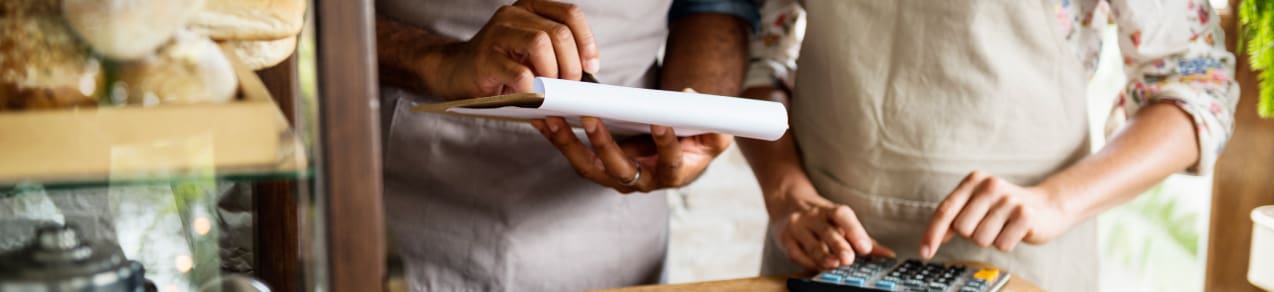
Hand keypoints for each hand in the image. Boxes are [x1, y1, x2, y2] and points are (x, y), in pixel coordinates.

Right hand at [418, 0, 599, 97]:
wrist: (457, 74)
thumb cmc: (502, 68)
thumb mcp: (533, 56)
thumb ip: (559, 59)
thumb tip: (589, 82)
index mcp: (530, 9)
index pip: (570, 15)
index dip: (587, 41)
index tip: (591, 66)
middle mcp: (514, 14)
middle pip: (558, 32)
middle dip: (571, 64)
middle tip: (568, 85)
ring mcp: (497, 33)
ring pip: (540, 43)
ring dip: (552, 72)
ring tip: (548, 89)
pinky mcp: (485, 58)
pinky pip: (519, 72)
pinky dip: (532, 88)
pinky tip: (529, 94)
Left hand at [529, 110, 730, 192]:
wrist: (677, 157)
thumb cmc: (695, 145)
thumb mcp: (714, 138)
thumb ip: (714, 129)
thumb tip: (692, 99)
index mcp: (671, 174)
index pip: (669, 163)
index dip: (666, 145)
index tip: (660, 124)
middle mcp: (640, 181)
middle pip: (618, 169)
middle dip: (603, 145)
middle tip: (591, 118)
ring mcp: (615, 176)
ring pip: (588, 166)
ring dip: (568, 143)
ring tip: (552, 119)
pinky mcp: (597, 166)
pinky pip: (574, 154)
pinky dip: (557, 137)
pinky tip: (542, 119)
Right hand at [770, 181, 893, 270]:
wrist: (786, 202)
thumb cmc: (821, 217)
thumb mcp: (840, 221)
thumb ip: (862, 238)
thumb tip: (888, 254)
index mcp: (830, 210)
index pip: (842, 216)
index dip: (855, 231)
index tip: (865, 248)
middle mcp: (813, 216)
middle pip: (827, 231)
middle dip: (838, 245)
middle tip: (849, 259)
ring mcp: (797, 227)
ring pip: (811, 243)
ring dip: (822, 255)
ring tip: (833, 264)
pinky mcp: (785, 240)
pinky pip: (796, 253)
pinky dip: (808, 262)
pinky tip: (817, 268)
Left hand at [920, 171, 1072, 258]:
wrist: (1047, 206)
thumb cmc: (1003, 209)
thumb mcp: (976, 205)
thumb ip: (953, 217)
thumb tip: (932, 239)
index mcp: (974, 180)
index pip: (945, 210)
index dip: (932, 234)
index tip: (924, 252)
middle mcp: (990, 185)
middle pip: (962, 229)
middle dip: (972, 234)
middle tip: (989, 224)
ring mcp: (1009, 199)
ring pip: (980, 239)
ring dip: (990, 239)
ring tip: (1002, 227)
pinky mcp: (1025, 215)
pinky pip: (1001, 245)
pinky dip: (1006, 244)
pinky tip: (1015, 231)